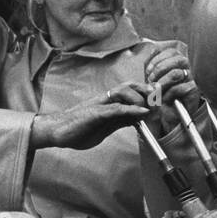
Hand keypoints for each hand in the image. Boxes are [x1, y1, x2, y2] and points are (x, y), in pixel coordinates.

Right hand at [32, 81, 149, 150]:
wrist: (56, 132)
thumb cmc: (77, 129)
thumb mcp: (104, 126)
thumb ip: (120, 121)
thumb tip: (136, 119)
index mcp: (107, 102)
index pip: (130, 90)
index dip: (146, 91)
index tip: (159, 96)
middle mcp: (105, 99)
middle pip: (130, 85)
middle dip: (147, 89)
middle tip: (160, 97)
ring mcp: (99, 104)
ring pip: (124, 92)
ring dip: (141, 98)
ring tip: (151, 106)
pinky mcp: (95, 113)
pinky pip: (115, 109)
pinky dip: (131, 110)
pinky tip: (142, 112)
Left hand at [143, 42, 199, 134]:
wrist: (171, 114)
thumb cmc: (162, 94)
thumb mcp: (154, 78)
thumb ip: (153, 64)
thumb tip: (152, 49)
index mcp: (180, 60)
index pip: (171, 51)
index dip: (157, 59)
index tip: (148, 71)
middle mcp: (189, 66)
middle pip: (175, 59)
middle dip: (158, 70)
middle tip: (150, 81)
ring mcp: (194, 78)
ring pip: (176, 73)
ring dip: (161, 83)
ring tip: (155, 91)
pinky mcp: (195, 90)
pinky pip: (179, 88)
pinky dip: (167, 95)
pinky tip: (165, 99)